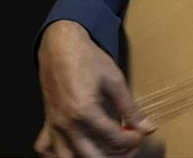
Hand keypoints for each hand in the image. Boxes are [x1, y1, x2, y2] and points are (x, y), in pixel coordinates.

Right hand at [34, 20, 155, 157]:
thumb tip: (147, 127)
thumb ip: (130, 108)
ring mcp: (53, 126)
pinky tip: (76, 151)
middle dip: (116, 155)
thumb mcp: (114, 80)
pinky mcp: (46, 123)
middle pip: (92, 156)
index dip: (133, 139)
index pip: (114, 139)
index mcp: (85, 112)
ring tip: (108, 151)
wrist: (60, 46)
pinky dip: (59, 155)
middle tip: (129, 146)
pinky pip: (46, 149)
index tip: (142, 134)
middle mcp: (66, 124)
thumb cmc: (87, 59)